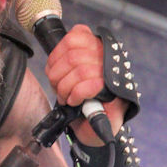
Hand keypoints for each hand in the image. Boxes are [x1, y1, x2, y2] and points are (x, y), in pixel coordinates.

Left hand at [44, 24, 125, 145]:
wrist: (96, 129)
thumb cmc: (83, 102)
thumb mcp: (71, 76)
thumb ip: (65, 61)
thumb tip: (52, 62)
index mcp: (98, 48)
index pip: (75, 36)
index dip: (56, 54)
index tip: (52, 69)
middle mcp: (108, 57)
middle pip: (72, 55)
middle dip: (56, 75)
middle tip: (58, 89)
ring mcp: (113, 74)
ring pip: (79, 69)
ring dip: (65, 87)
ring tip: (65, 97)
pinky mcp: (115, 92)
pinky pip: (88, 84)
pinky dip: (76, 94)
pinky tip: (75, 101)